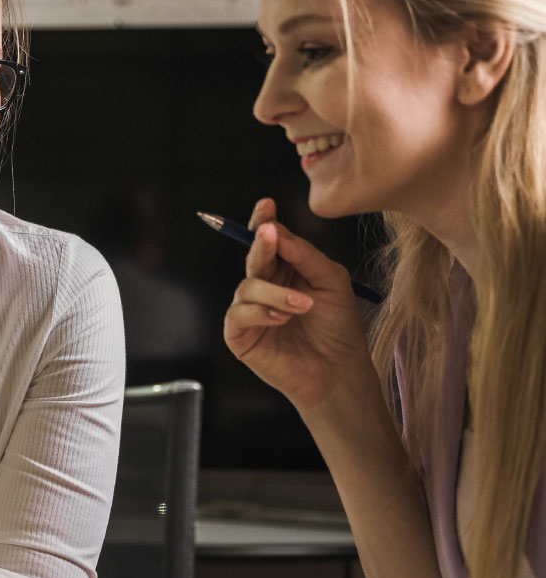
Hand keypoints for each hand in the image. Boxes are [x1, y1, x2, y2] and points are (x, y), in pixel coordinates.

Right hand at [223, 198, 375, 413]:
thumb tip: (276, 231)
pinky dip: (261, 312)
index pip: (267, 240)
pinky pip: (238, 313)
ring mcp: (249, 310)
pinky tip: (282, 319)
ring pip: (247, 285)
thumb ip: (305, 254)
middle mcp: (264, 285)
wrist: (339, 371)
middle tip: (268, 233)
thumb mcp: (331, 280)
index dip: (263, 222)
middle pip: (252, 256)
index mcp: (285, 269)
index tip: (266, 206)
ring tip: (303, 305)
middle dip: (260, 244)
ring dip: (275, 292)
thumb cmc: (338, 327)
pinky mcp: (240, 335)